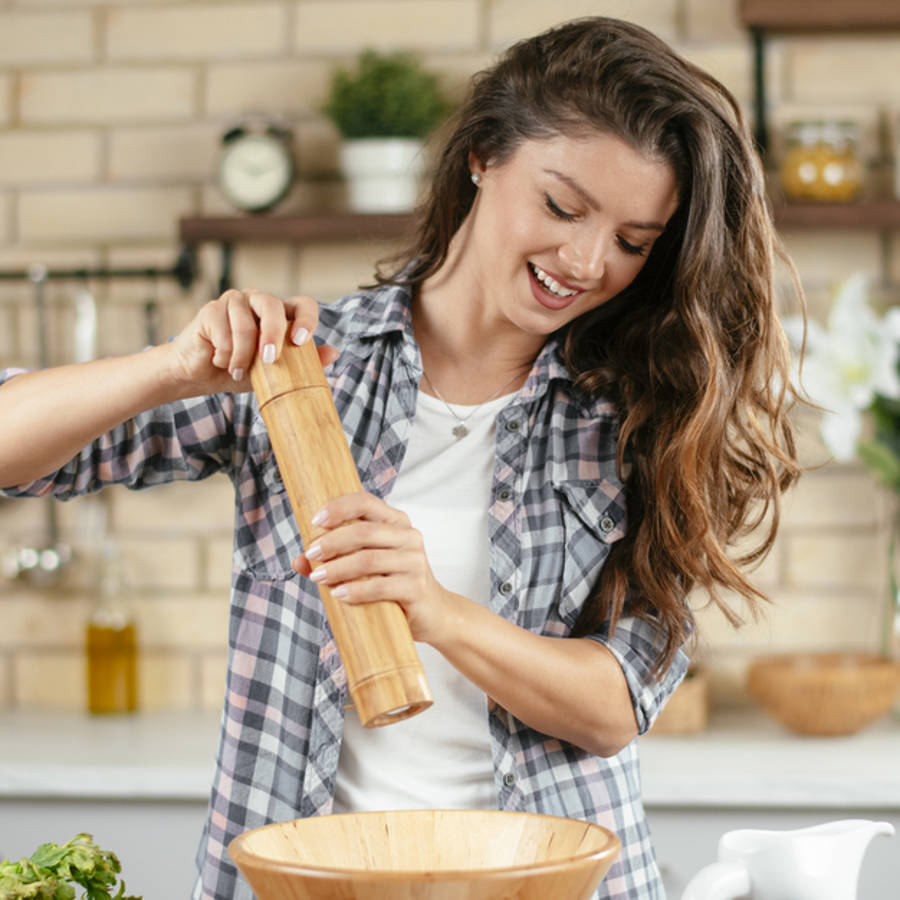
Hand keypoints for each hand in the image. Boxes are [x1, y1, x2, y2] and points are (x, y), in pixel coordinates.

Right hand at [165, 288, 337, 396]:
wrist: (200, 376)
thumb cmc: (240, 370)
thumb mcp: (276, 373)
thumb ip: (304, 362)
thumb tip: (335, 353)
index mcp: (279, 313)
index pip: (302, 304)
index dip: (306, 318)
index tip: (300, 340)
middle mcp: (258, 301)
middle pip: (272, 305)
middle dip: (273, 333)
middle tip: (269, 360)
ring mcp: (234, 301)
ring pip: (245, 323)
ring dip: (242, 355)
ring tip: (237, 371)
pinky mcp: (211, 309)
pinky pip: (223, 331)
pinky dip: (224, 355)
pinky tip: (220, 362)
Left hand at [291, 491, 454, 644]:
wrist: (432, 612)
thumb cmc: (392, 584)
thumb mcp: (364, 567)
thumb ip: (333, 559)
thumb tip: (298, 560)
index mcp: (396, 522)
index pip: (366, 502)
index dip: (338, 508)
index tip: (315, 521)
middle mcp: (409, 537)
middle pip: (365, 531)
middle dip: (332, 541)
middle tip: (311, 553)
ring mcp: (415, 562)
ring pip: (370, 559)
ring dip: (338, 568)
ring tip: (318, 577)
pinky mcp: (416, 587)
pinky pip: (381, 587)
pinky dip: (355, 590)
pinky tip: (338, 595)